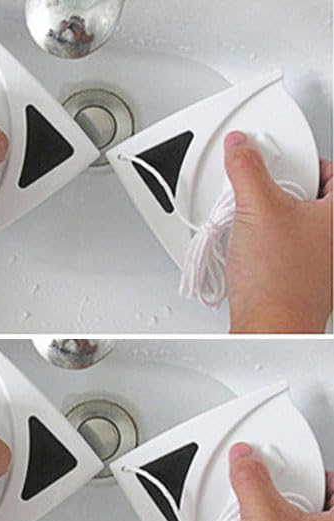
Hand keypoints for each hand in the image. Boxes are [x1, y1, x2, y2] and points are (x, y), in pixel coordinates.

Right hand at [224, 132, 332, 332]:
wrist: (270, 328)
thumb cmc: (280, 281)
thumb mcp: (258, 208)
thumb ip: (247, 170)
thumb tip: (241, 147)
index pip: (330, 169)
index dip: (302, 160)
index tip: (277, 161)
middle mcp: (332, 238)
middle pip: (308, 196)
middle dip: (277, 192)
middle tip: (256, 195)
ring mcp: (317, 262)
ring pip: (291, 226)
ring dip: (264, 223)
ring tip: (245, 227)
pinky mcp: (296, 281)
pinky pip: (279, 253)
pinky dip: (260, 249)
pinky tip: (243, 254)